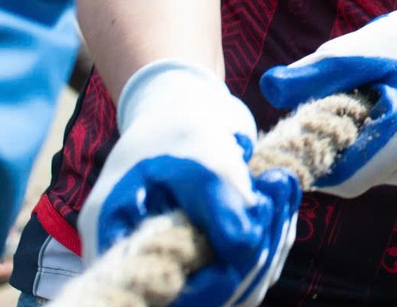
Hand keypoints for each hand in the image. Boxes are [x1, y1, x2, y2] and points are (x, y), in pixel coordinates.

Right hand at [82, 61, 300, 306]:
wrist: (185, 108)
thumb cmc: (179, 130)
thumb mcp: (199, 161)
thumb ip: (219, 207)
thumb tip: (248, 250)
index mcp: (115, 240)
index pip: (159, 293)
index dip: (206, 289)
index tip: (246, 254)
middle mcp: (141, 262)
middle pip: (202, 297)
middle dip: (252, 256)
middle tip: (274, 197)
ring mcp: (177, 263)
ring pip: (234, 286)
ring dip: (270, 239)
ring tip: (280, 184)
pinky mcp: (209, 257)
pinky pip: (247, 267)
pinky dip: (272, 233)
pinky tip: (281, 193)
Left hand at [259, 0, 396, 197]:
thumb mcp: (378, 41)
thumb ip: (323, 69)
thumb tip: (269, 88)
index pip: (340, 172)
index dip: (308, 157)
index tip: (288, 134)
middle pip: (349, 175)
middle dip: (329, 145)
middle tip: (325, 104)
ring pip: (365, 173)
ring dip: (351, 143)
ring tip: (369, 97)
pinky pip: (383, 168)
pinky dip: (373, 144)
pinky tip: (389, 110)